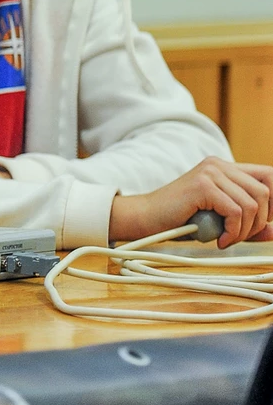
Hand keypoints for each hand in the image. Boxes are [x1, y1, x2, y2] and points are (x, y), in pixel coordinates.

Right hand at [108, 157, 272, 246]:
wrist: (145, 218)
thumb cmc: (179, 220)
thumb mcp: (219, 220)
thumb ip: (246, 223)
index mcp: (224, 168)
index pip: (269, 176)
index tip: (265, 223)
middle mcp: (219, 165)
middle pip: (265, 191)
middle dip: (260, 221)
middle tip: (240, 236)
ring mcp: (210, 172)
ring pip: (252, 204)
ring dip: (245, 230)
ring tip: (228, 239)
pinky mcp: (203, 185)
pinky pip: (236, 212)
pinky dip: (233, 231)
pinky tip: (220, 239)